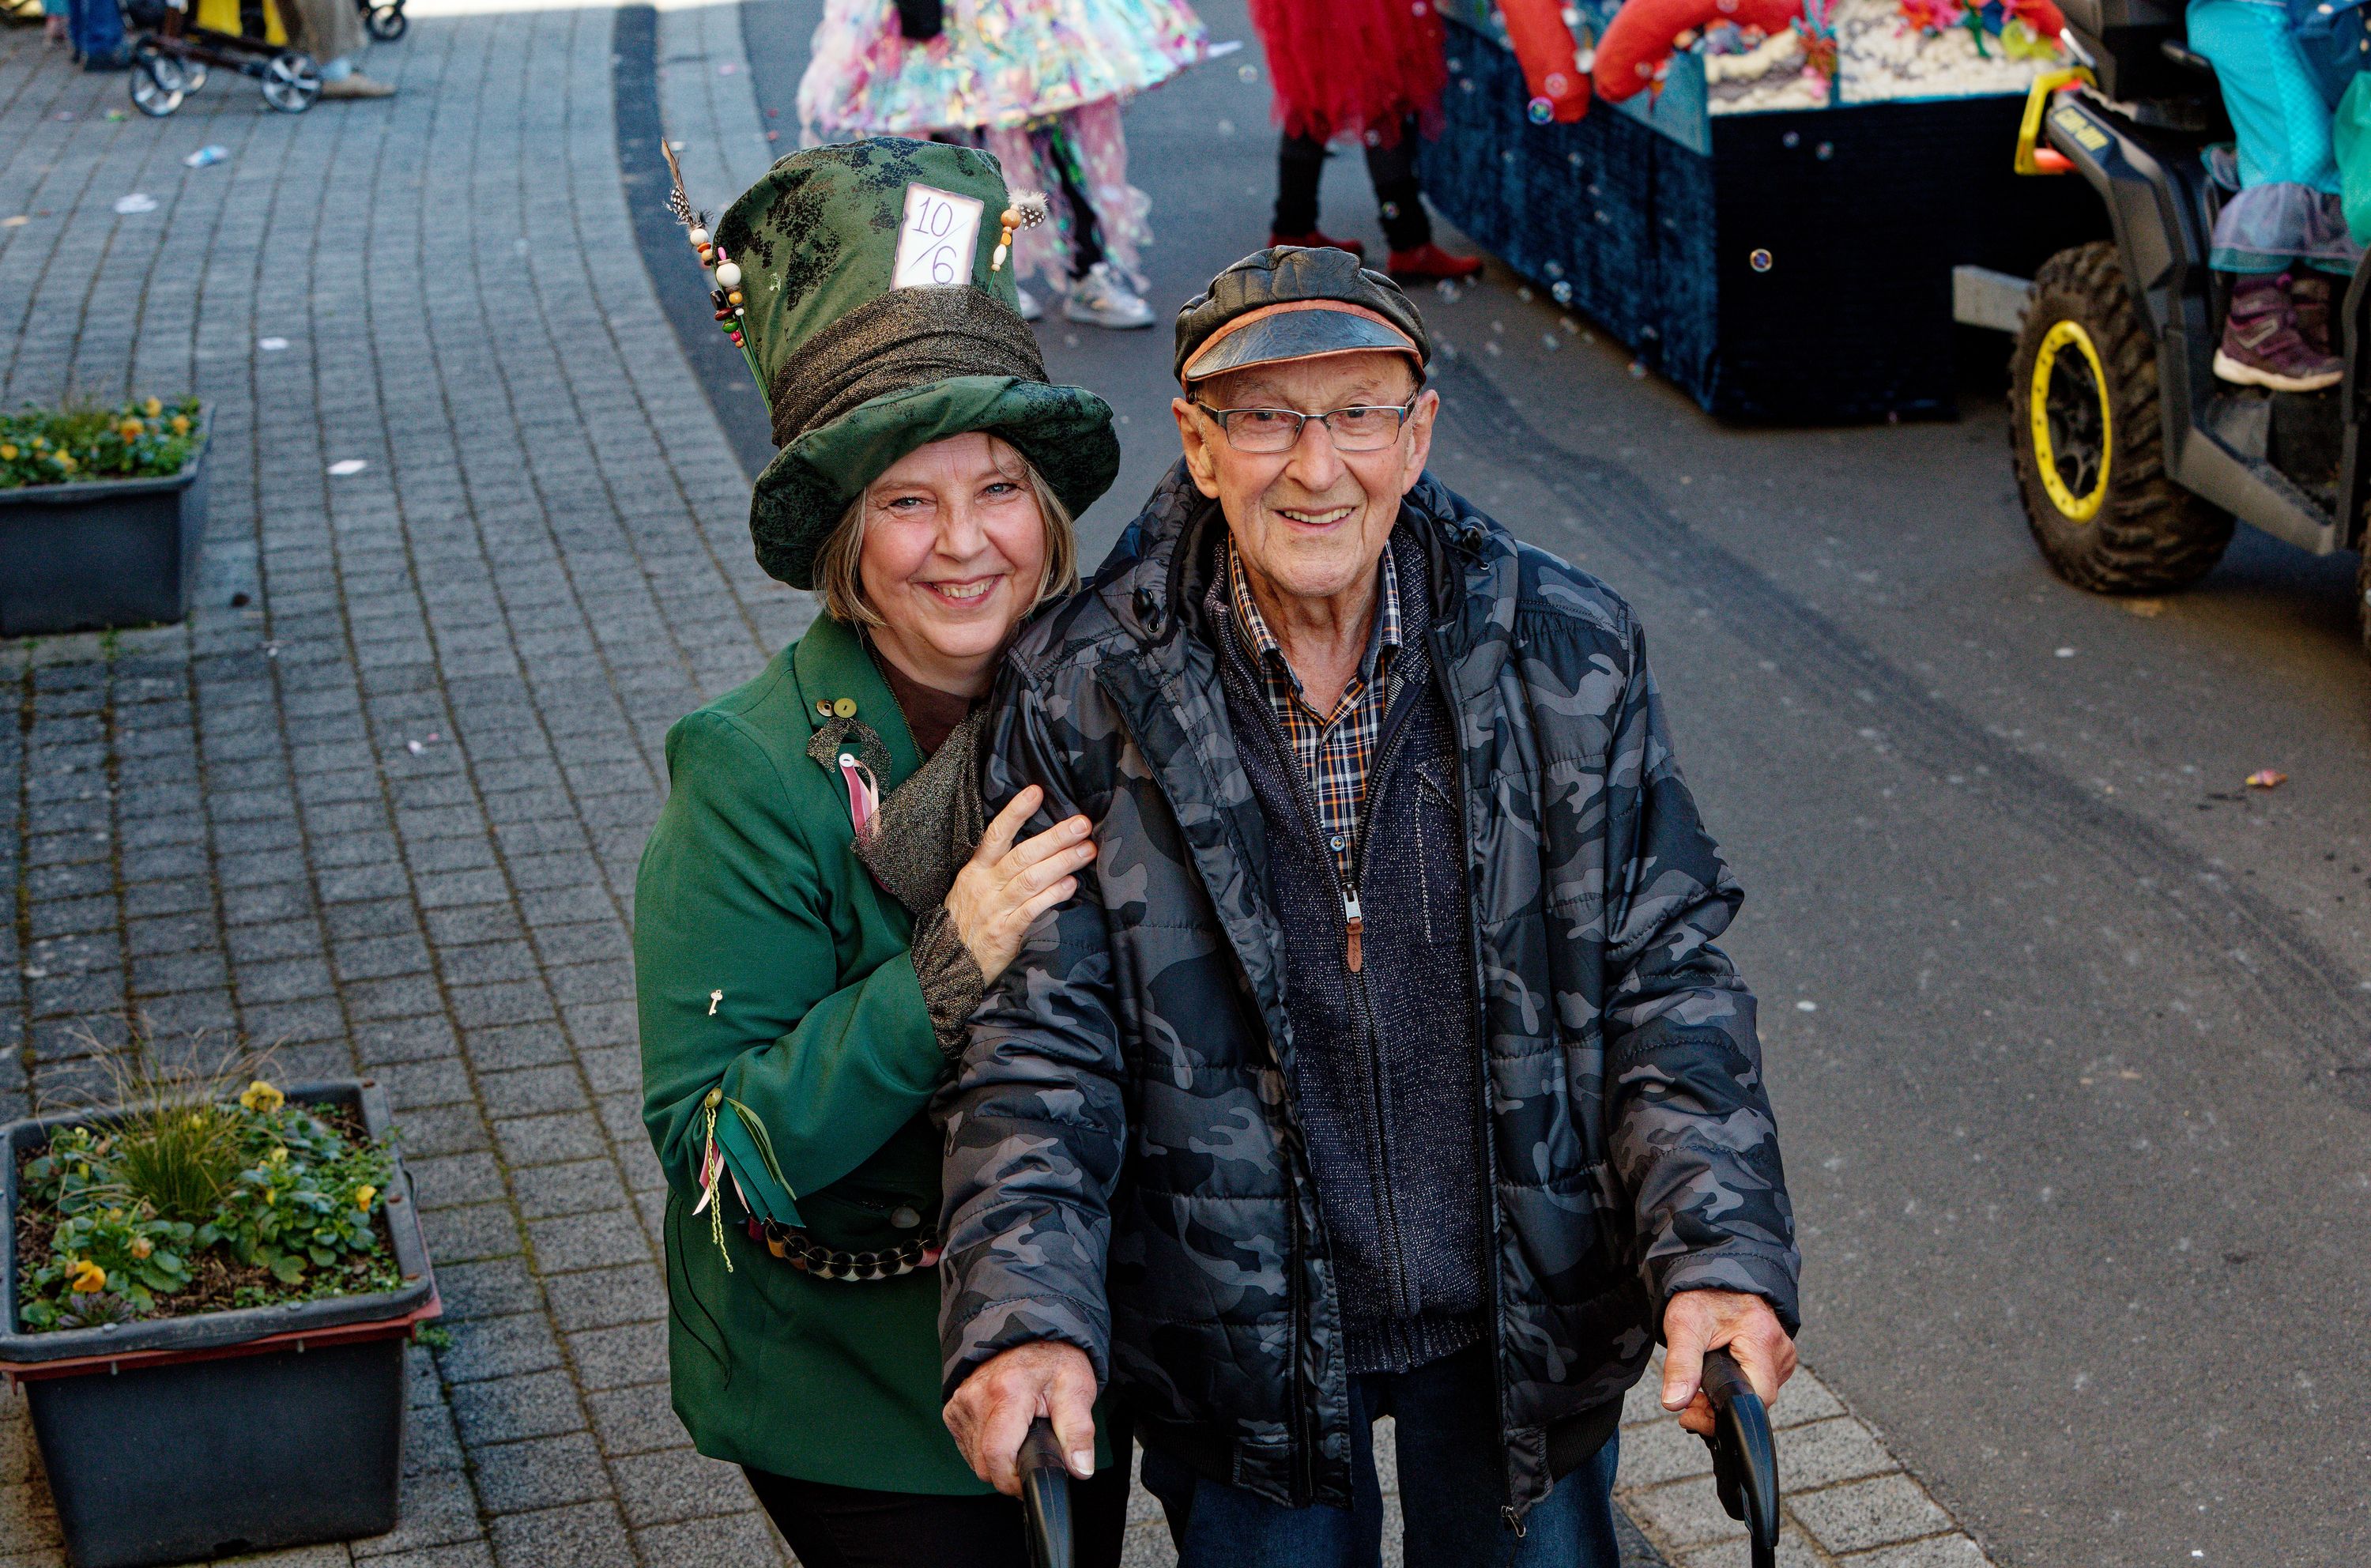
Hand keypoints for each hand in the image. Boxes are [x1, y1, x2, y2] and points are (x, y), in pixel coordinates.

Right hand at [943, 1341, 1098, 1495]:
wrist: (1029, 1331)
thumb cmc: (1053, 1358)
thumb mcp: (1077, 1388)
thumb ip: (1079, 1431)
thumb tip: (1080, 1468)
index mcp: (1007, 1392)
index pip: (997, 1455)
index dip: (1013, 1481)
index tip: (1028, 1482)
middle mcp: (977, 1397)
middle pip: (984, 1464)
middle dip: (1008, 1472)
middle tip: (1031, 1455)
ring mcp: (961, 1403)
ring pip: (973, 1459)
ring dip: (996, 1460)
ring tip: (1019, 1438)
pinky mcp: (953, 1409)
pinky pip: (965, 1446)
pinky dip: (983, 1449)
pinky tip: (1003, 1431)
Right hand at [945, 784, 1094, 984]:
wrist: (945, 968)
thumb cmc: (965, 925)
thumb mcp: (971, 890)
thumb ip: (996, 870)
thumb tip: (1036, 849)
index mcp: (975, 871)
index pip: (996, 834)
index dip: (1016, 812)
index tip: (1037, 792)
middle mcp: (984, 885)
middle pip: (1022, 854)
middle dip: (1055, 837)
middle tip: (1082, 823)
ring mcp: (994, 909)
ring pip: (1031, 879)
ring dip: (1062, 863)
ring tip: (1087, 850)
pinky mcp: (1004, 932)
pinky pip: (1031, 909)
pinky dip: (1052, 895)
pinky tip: (1070, 885)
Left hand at [1660, 1289, 1795, 1436]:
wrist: (1714, 1274)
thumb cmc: (1701, 1295)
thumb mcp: (1683, 1325)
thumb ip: (1680, 1365)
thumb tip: (1675, 1401)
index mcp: (1762, 1338)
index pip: (1757, 1396)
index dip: (1724, 1412)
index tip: (1693, 1412)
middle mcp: (1780, 1348)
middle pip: (1757, 1398)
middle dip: (1719, 1407)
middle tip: (1691, 1401)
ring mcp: (1782, 1352)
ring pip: (1758, 1392)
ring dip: (1727, 1397)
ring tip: (1701, 1385)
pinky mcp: (1778, 1355)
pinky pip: (1760, 1381)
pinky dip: (1738, 1385)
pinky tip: (1720, 1376)